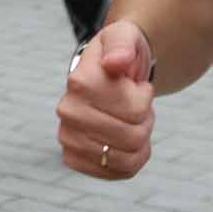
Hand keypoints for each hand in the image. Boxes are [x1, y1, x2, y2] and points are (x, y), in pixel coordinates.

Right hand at [58, 20, 156, 179]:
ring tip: (131, 122)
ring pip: (125, 159)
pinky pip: (116, 173)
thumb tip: (115, 63)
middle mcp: (68, 112)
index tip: (132, 83)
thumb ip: (123, 45)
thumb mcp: (125, 38)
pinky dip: (131, 160)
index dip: (144, 97)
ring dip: (139, 142)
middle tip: (135, 105)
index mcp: (80, 82)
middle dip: (144, 121)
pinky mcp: (73, 158)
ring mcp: (68, 137)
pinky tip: (126, 143)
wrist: (105, 76)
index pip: (136, 110)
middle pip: (132, 137)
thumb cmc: (118, 55)